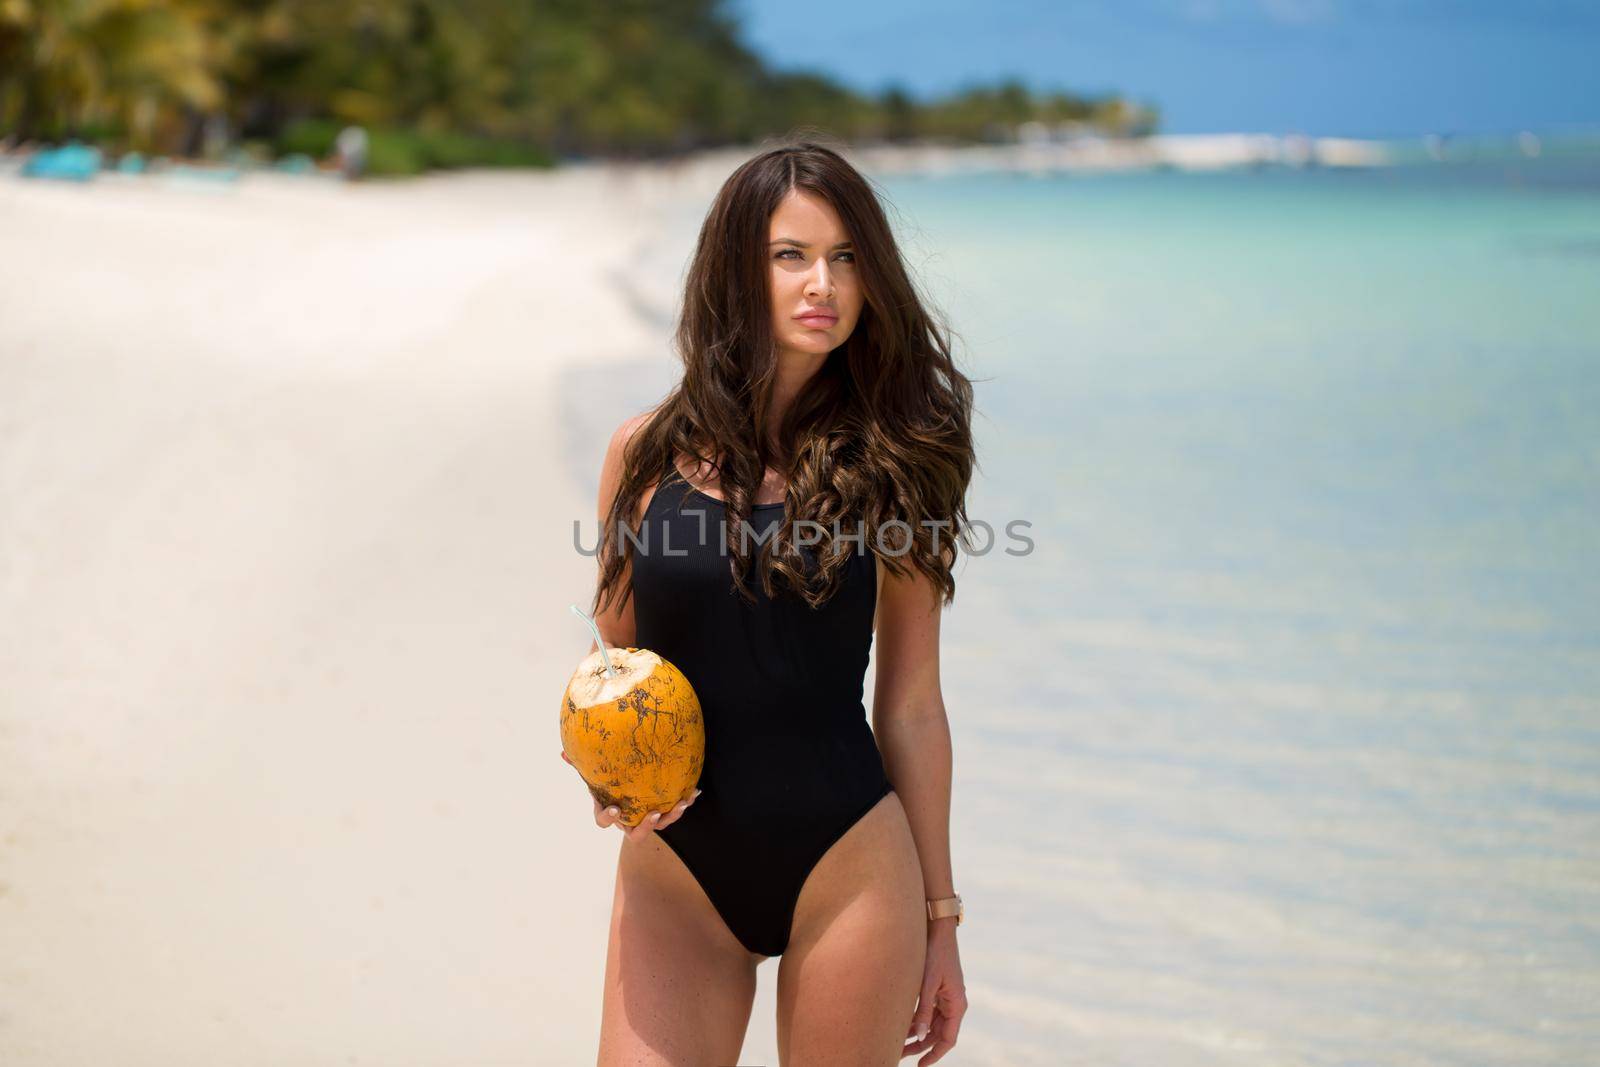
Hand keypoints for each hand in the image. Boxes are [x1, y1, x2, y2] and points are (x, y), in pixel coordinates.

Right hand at [560, 750, 699, 840]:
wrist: (628, 797)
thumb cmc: (608, 785)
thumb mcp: (595, 776)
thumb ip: (581, 765)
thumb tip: (563, 751)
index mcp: (609, 813)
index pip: (604, 821)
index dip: (608, 818)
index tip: (614, 809)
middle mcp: (628, 822)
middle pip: (636, 833)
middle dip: (646, 826)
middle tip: (654, 814)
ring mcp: (645, 821)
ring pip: (659, 826)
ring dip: (671, 816)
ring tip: (681, 803)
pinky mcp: (662, 816)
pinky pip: (673, 813)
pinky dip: (683, 803)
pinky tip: (694, 792)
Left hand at [902, 922, 965, 1063]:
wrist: (937, 929)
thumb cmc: (935, 953)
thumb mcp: (927, 984)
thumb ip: (923, 1010)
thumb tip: (919, 1036)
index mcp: (957, 1005)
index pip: (948, 1039)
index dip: (934, 1055)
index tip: (920, 1066)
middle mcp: (953, 1004)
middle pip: (937, 1034)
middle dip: (919, 1046)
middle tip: (899, 1055)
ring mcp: (945, 997)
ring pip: (931, 1024)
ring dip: (916, 1034)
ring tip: (896, 1043)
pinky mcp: (937, 990)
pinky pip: (928, 1012)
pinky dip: (916, 1020)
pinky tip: (900, 1025)